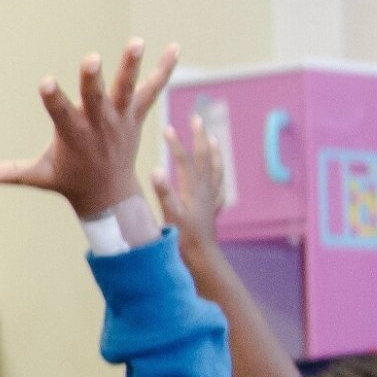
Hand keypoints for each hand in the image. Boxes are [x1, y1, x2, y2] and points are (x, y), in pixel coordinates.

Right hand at [0, 39, 179, 218]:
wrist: (110, 194)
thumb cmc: (70, 179)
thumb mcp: (41, 176)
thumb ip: (13, 173)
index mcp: (74, 135)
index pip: (60, 114)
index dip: (53, 99)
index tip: (46, 82)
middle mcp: (99, 125)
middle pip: (96, 99)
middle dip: (94, 80)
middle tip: (91, 58)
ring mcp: (121, 119)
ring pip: (127, 91)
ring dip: (132, 67)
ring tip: (136, 42)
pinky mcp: (136, 115)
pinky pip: (153, 91)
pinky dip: (164, 70)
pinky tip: (175, 48)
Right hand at [152, 114, 224, 258]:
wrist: (202, 258)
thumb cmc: (183, 239)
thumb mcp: (170, 215)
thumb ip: (163, 191)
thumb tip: (156, 168)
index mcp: (193, 189)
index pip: (184, 160)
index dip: (176, 143)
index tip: (167, 127)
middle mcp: (206, 190)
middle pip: (204, 158)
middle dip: (200, 137)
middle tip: (197, 119)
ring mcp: (211, 199)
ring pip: (216, 168)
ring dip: (214, 151)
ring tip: (213, 138)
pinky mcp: (213, 209)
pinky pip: (220, 186)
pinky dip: (219, 175)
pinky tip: (218, 175)